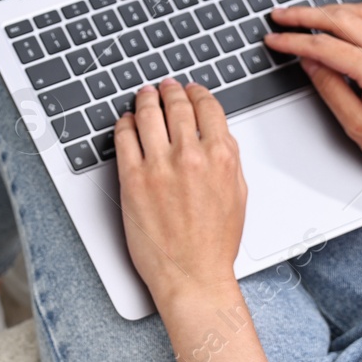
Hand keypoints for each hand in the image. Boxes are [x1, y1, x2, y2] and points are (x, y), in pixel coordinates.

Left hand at [115, 79, 247, 306]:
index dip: (197, 93)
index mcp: (221, 157)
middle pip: (177, 105)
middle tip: (165, 86)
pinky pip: (124, 136)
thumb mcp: (237, 194)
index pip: (208, 107)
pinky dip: (125, 122)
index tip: (191, 89)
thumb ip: (230, 158)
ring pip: (148, 114)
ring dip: (146, 99)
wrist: (191, 275)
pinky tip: (126, 121)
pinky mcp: (132, 178)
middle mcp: (190, 156)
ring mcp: (158, 166)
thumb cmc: (214, 243)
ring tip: (144, 96)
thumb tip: (218, 133)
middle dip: (171, 91)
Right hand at [263, 3, 361, 196]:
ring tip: (308, 14)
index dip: (293, 41)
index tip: (275, 39)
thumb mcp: (359, 128)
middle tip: (281, 16)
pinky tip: (344, 22)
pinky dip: (356, 15)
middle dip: (306, 14)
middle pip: (342, 19)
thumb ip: (331, 89)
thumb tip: (311, 64)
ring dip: (332, 9)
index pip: (325, 46)